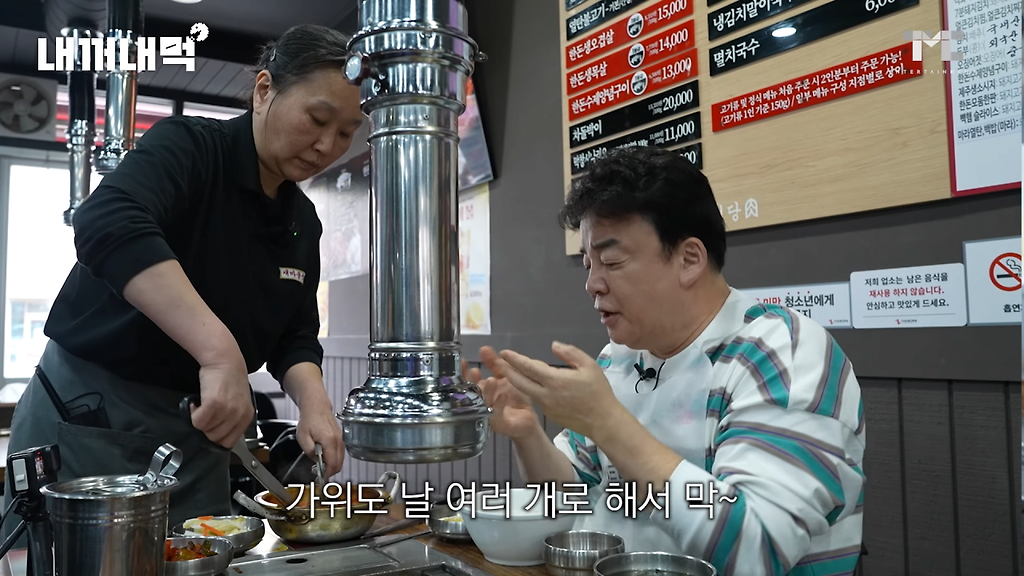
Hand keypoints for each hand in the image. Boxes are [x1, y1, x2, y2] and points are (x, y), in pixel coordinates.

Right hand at [192, 354, 253, 448]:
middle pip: (215, 438)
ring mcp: (227, 410)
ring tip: (202, 406)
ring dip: (199, 420)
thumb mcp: (238, 403)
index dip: (216, 437)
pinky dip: (192, 413)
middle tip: (206, 414)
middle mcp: (238, 415)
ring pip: (205, 430)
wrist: (224, 360)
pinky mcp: (214, 403)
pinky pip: (197, 421)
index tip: (211, 427)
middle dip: (207, 428)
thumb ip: (232, 419)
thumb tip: (219, 436)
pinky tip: (196, 403)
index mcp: (246, 417)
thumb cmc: (229, 379)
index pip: (229, 442)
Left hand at [296, 404, 344, 477]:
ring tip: (320, 465)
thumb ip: (310, 452)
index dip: (327, 474)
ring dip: (332, 465)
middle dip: (330, 471)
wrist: (316, 407)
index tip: (320, 478)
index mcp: (329, 441)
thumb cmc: (309, 420)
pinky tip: (325, 457)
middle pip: (339, 464)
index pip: (333, 464)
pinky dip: (334, 459)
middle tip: (319, 473)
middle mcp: (338, 441)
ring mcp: (341, 440)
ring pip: (341, 460)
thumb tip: (316, 461)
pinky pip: (340, 453)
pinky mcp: (341, 438)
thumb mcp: (303, 438)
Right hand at [462, 346, 540, 439]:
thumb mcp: (505, 377)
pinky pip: (496, 414)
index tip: (464, 361)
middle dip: (471, 382)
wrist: (527, 418)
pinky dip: (499, 404)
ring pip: (482, 403)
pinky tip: (503, 396)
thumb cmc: (514, 398)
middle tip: (475, 371)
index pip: (467, 381)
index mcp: (480, 391)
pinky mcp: (498, 424)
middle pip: (471, 392)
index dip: (464, 372)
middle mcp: (479, 403)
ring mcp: (486, 414)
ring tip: (492, 380)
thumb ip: (494, 364)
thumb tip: (484, 348)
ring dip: (486, 391)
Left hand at [496, 341, 622, 440]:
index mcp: (555, 380)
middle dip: (506, 370)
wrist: (603, 421)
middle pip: (519, 381)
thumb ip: (570, 353)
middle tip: (497, 361)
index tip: (504, 352)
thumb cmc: (598, 392)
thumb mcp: (589, 366)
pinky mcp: (548, 414)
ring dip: (515, 380)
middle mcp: (545, 394)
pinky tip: (527, 382)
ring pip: (525, 390)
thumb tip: (553, 346)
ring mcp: (546, 406)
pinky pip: (534, 397)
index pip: (528, 367)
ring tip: (507, 370)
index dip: (515, 359)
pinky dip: (527, 388)